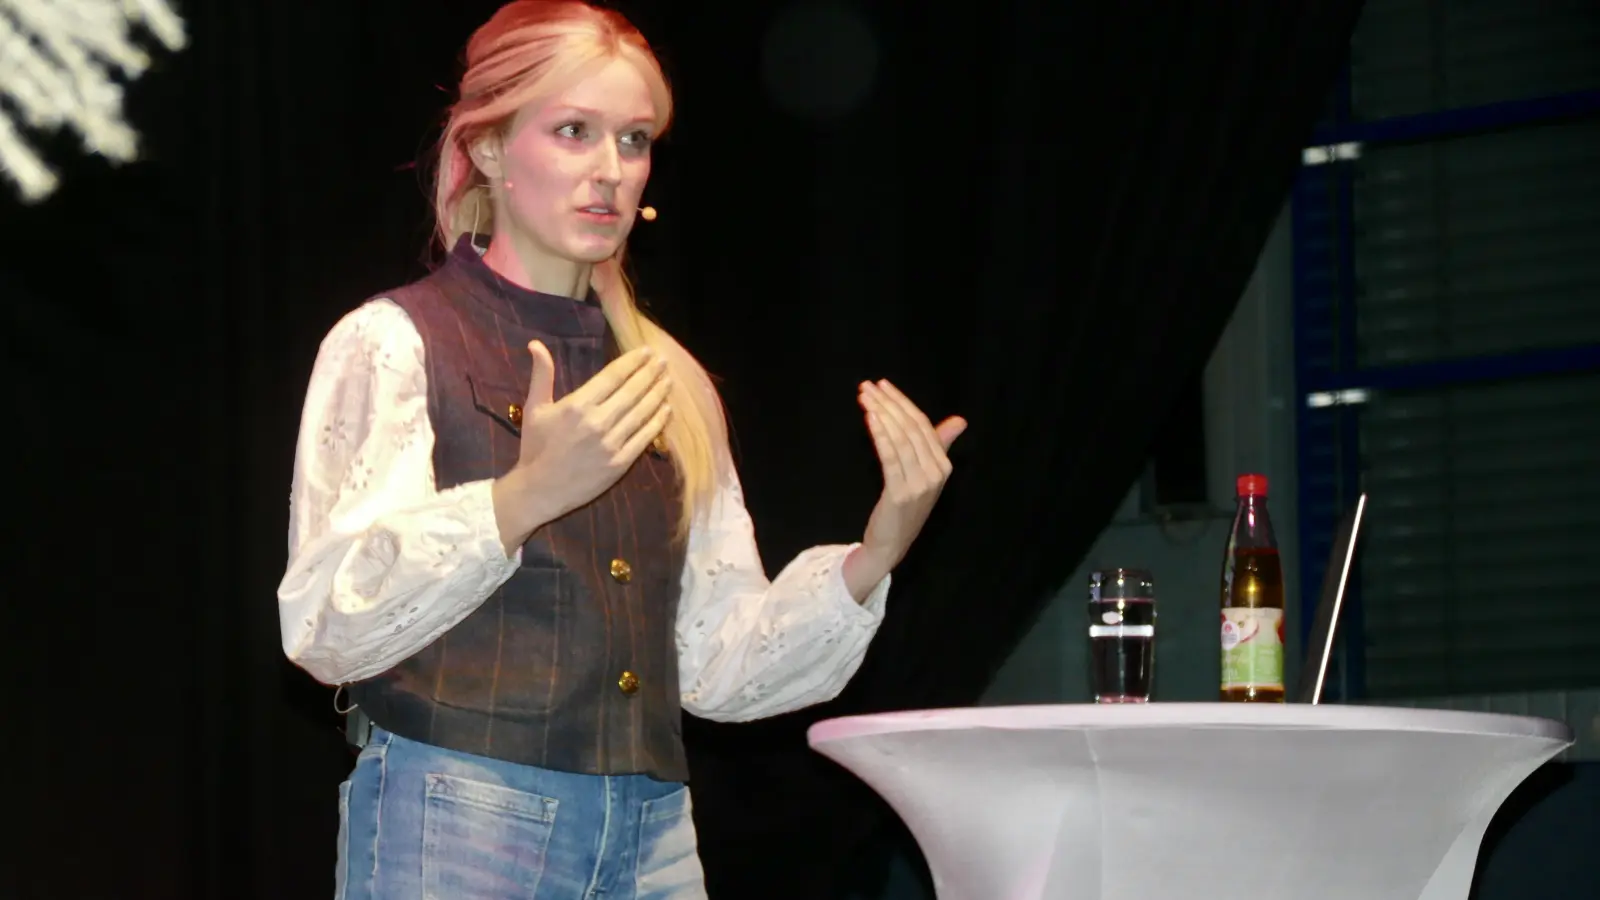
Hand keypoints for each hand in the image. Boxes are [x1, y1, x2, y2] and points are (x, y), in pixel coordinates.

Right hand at [493, 343, 670, 549]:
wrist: (538, 490)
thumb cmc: (535, 447)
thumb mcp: (534, 408)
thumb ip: (541, 374)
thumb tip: (536, 343)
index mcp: (577, 405)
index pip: (613, 376)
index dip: (633, 362)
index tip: (647, 352)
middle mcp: (598, 421)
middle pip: (632, 391)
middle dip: (650, 374)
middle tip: (664, 362)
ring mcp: (611, 443)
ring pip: (642, 412)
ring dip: (658, 394)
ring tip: (668, 381)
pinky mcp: (620, 463)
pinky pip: (644, 438)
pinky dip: (657, 422)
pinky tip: (666, 410)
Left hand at [851, 379, 966, 578]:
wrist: (892, 543)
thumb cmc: (906, 506)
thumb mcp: (926, 475)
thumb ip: (939, 445)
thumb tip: (960, 420)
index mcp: (943, 466)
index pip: (923, 425)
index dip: (902, 402)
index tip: (883, 385)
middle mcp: (935, 473)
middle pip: (911, 429)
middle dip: (889, 404)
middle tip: (868, 387)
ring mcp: (920, 484)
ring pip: (900, 440)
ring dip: (881, 415)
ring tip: (865, 398)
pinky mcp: (900, 494)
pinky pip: (890, 459)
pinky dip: (880, 435)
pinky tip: (870, 419)